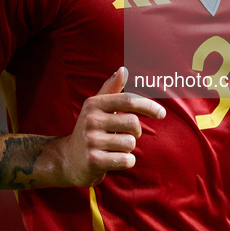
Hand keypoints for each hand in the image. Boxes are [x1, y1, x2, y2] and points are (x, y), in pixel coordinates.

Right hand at [55, 67, 165, 186]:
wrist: (68, 160)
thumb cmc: (90, 131)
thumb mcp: (96, 108)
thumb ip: (111, 89)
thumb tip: (123, 69)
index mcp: (94, 104)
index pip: (128, 100)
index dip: (148, 105)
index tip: (162, 113)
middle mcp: (91, 120)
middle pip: (133, 123)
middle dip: (136, 132)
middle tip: (124, 136)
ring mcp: (91, 141)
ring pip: (131, 143)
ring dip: (128, 148)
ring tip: (114, 148)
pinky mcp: (94, 161)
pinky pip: (126, 160)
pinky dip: (126, 161)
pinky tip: (113, 160)